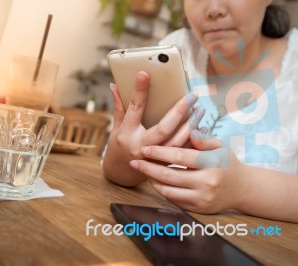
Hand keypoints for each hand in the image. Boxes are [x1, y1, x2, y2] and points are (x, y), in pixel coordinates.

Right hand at [103, 71, 203, 185]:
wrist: (121, 173)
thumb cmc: (119, 146)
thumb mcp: (116, 127)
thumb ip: (119, 107)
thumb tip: (114, 85)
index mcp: (127, 133)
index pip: (134, 109)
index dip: (139, 91)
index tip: (144, 74)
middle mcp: (141, 146)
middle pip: (163, 128)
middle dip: (179, 111)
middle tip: (191, 96)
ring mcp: (154, 158)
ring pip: (177, 142)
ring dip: (191, 125)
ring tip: (200, 110)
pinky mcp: (165, 165)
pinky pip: (182, 152)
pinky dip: (193, 140)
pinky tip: (202, 128)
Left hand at [130, 130, 247, 213]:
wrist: (242, 188)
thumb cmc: (227, 162)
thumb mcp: (220, 146)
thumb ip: (203, 138)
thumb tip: (190, 129)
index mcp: (211, 163)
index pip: (178, 156)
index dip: (158, 152)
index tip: (144, 149)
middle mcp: (206, 183)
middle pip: (168, 175)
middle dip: (148, 168)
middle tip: (134, 162)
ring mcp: (202, 198)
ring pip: (167, 190)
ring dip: (151, 180)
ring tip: (142, 170)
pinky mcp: (198, 209)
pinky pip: (173, 200)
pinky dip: (161, 190)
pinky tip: (154, 181)